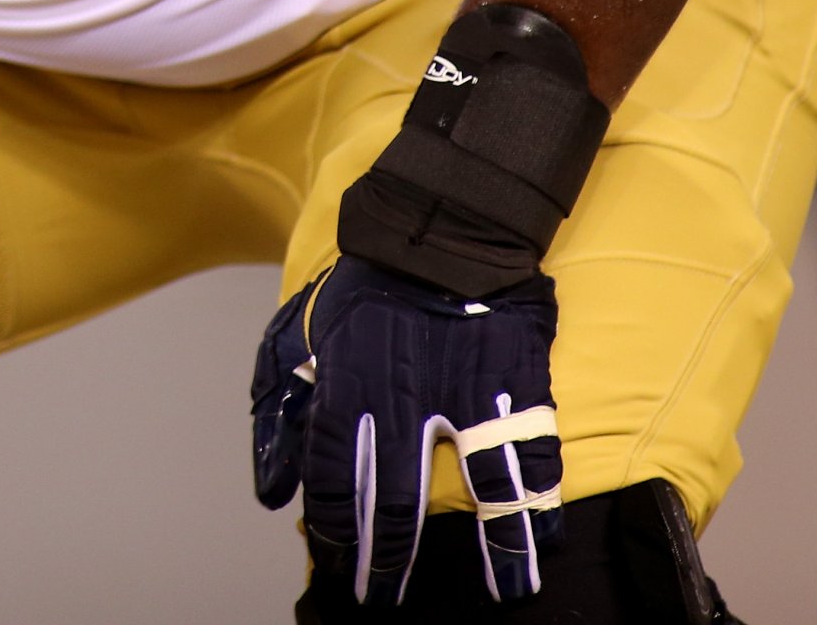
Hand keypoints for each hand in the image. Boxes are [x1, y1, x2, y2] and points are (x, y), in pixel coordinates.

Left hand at [252, 256, 563, 605]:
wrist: (436, 230)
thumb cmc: (361, 291)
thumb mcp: (293, 341)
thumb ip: (276, 417)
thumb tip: (269, 492)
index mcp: (343, 393)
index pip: (329, 484)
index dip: (335, 535)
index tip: (341, 569)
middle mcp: (402, 404)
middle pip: (392, 503)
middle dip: (388, 562)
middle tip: (387, 600)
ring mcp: (465, 396)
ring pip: (481, 489)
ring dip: (495, 548)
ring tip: (504, 596)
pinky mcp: (516, 384)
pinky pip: (534, 452)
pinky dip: (543, 499)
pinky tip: (547, 539)